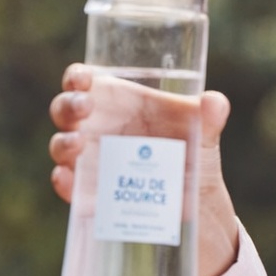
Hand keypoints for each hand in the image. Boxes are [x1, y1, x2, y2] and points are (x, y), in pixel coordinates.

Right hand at [48, 63, 239, 275]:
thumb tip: (214, 102)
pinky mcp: (90, 190)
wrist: (194, 200)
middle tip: (85, 107)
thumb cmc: (192, 151)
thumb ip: (211, 115)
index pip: (85, 81)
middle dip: (68, 106)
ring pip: (61, 145)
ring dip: (63, 143)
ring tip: (78, 144)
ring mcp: (90, 159)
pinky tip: (67, 179)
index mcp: (118, 100)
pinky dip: (63, 182)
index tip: (83, 78)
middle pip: (66, 110)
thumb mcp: (204, 132)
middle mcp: (97, 126)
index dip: (77, 76)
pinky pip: (68, 185)